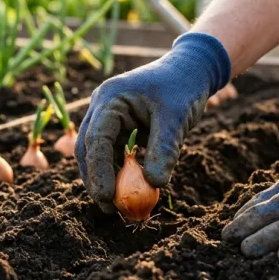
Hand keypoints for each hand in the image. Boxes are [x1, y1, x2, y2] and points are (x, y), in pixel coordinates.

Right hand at [76, 33, 231, 213]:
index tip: (106, 198)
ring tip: (119, 205)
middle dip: (95, 179)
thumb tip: (154, 185)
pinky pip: (112, 152)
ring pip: (97, 153)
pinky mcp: (118, 126)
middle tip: (109, 208)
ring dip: (105, 178)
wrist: (191, 70)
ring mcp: (108, 116)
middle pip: (88, 148)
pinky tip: (128, 189)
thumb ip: (164, 150)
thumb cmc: (183, 88)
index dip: (98, 171)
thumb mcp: (176, 119)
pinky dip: (118, 171)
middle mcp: (102, 106)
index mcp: (111, 98)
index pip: (96, 139)